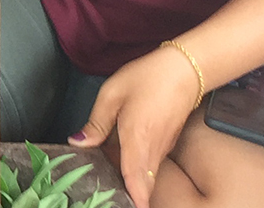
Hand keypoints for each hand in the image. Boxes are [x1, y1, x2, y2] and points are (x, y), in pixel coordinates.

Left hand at [67, 47, 201, 207]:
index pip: (135, 177)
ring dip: (136, 186)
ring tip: (116, 190)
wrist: (184, 70)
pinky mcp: (167, 143)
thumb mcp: (112, 94)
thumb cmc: (147, 78)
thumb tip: (78, 143)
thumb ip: (96, 123)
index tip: (130, 207)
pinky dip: (141, 174)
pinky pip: (152, 165)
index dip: (134, 197)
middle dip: (132, 196)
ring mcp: (162, 147)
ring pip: (148, 175)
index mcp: (137, 137)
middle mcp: (153, 148)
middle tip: (114, 199)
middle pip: (144, 183)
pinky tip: (126, 171)